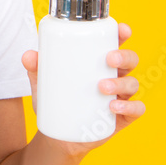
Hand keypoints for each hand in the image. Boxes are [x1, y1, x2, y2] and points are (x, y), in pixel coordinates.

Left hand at [21, 22, 144, 157]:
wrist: (59, 135)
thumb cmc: (57, 101)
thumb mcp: (44, 83)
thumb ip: (36, 68)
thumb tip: (28, 56)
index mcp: (100, 62)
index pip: (115, 43)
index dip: (122, 34)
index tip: (122, 29)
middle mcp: (115, 76)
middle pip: (130, 60)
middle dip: (124, 56)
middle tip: (108, 59)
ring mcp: (121, 96)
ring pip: (132, 84)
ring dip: (120, 83)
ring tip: (101, 87)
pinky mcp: (124, 116)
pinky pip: (136, 109)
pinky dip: (129, 107)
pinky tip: (114, 107)